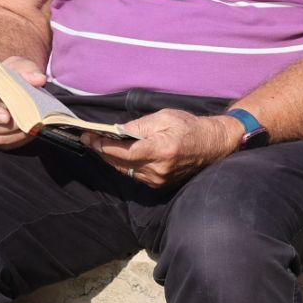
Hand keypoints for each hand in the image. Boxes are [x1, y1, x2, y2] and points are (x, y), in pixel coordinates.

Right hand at [0, 56, 47, 150]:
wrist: (6, 83)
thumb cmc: (10, 74)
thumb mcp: (19, 67)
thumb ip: (28, 72)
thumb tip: (40, 79)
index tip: (7, 116)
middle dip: (8, 127)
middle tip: (27, 122)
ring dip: (13, 136)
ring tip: (30, 127)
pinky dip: (15, 141)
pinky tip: (28, 133)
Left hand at [83, 110, 242, 187]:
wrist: (214, 145)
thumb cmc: (190, 127)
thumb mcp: (164, 118)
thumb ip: (138, 126)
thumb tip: (115, 131)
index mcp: (161, 150)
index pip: (123, 152)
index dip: (102, 145)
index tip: (88, 137)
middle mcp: (159, 169)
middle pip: (120, 162)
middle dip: (102, 150)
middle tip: (88, 138)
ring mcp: (159, 179)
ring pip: (125, 170)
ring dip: (111, 158)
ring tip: (99, 144)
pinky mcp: (160, 184)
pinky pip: (134, 174)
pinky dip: (124, 164)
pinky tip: (117, 153)